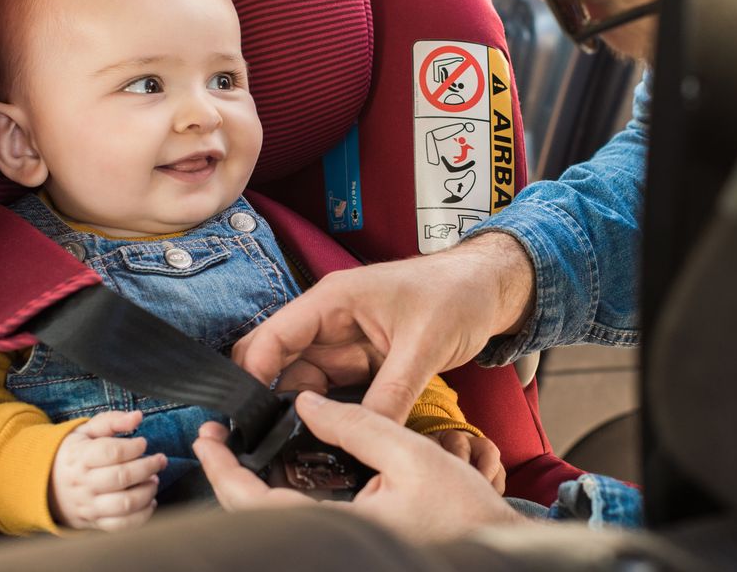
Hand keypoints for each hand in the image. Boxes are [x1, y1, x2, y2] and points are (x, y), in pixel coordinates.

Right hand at [49, 410, 167, 531]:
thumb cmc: (74, 454)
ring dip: (147, 491)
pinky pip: (122, 525)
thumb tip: (137, 417)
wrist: (46, 485)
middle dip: (148, 467)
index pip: (111, 452)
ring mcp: (89, 505)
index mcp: (79, 457)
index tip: (142, 443)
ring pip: (125, 504)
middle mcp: (83, 483)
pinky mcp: (95, 522)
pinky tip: (149, 501)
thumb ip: (112, 421)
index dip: (134, 447)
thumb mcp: (86, 432)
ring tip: (153, 480)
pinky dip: (142, 515)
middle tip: (159, 460)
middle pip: (122, 477)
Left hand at [194, 391, 527, 542]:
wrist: (495, 546)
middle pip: (256, 517)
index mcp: (340, 528)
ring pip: (276, 520)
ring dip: (252, 487)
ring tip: (243, 448)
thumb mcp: (413, 454)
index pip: (256, 504)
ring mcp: (339, 547)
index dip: (224, 471)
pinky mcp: (349, 545)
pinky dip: (282, 496)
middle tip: (216, 439)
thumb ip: (357, 424)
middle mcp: (332, 543)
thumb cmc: (464, 511)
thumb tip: (307, 403)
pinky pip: (300, 522)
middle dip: (229, 476)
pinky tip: (284, 469)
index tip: (207, 439)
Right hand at [231, 233, 534, 422]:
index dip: (254, 375)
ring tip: (297, 447)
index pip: (274, 337)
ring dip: (301, 411)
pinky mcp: (362, 361)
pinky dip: (329, 413)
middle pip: (280, 362)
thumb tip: (364, 435)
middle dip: (270, 399)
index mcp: (334, 301)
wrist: (489, 289)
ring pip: (305, 382)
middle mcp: (331, 321)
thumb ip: (391, 393)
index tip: (247, 418)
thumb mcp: (424, 346)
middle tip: (268, 442)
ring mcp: (345, 342)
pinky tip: (328, 437)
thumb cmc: (457, 294)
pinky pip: (334, 391)